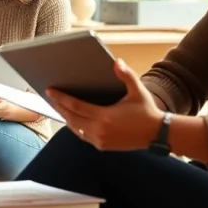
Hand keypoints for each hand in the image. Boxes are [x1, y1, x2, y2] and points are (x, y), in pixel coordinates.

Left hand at [46, 59, 162, 151]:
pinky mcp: (103, 146)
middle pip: (71, 118)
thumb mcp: (138, 91)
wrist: (158, 134)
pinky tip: (72, 119)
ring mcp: (100, 141)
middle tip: (51, 97)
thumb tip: (116, 62)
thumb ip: (126, 75)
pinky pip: (83, 136)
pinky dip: (75, 127)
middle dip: (60, 107)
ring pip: (75, 129)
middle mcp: (100, 131)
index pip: (76, 106)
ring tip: (58, 106)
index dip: (61, 98)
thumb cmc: (147, 111)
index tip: (50, 90)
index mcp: (105, 117)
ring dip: (66, 118)